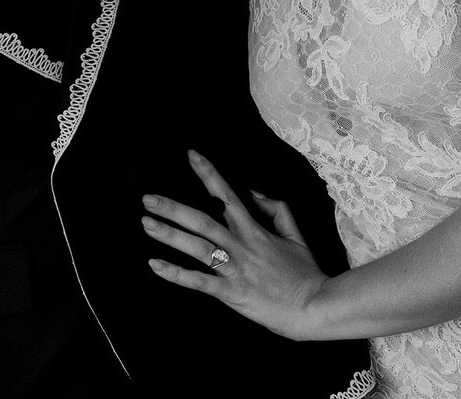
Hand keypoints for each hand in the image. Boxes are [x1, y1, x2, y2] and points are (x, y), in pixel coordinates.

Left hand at [142, 150, 330, 340]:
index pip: (226, 195)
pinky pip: (200, 282)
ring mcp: (235, 269)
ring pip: (197, 247)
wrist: (313, 306)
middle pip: (202, 220)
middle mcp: (241, 245)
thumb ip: (275, 208)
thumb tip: (253, 193)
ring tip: (146, 223)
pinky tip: (155, 265)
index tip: (191, 155)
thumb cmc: (304, 271)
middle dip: (173, 208)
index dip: (208, 173)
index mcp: (254, 229)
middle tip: (148, 199)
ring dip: (170, 234)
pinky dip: (176, 273)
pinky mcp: (232, 293)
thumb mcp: (294, 233)